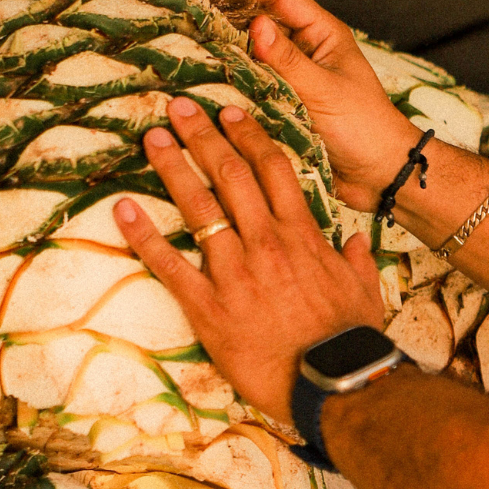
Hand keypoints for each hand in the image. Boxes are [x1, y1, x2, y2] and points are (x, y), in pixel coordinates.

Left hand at [113, 96, 385, 425]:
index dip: (250, 135)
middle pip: (231, 176)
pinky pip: (169, 263)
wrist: (333, 380)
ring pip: (199, 208)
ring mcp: (235, 272)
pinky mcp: (209, 306)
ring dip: (174, 168)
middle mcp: (267, 243)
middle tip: (179, 108)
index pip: (273, 170)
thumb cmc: (351, 339)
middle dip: (204, 137)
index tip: (231, 112)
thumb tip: (358, 242)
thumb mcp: (366, 291)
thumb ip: (358, 261)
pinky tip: (123, 207)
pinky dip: (143, 234)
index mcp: (303, 235)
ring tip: (153, 138)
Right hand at [190, 0, 419, 211]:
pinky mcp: (281, 103)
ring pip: (248, 50)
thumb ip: (289, 61)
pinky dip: (225, 76)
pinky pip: (248, 83)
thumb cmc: (366, 129)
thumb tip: (256, 25)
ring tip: (179, 28)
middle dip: (222, 5)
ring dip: (219, 40)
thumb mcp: (326, 91)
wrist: (380, 175)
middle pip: (257, 16)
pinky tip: (196, 74)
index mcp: (322, 34)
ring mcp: (291, 76)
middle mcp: (303, 50)